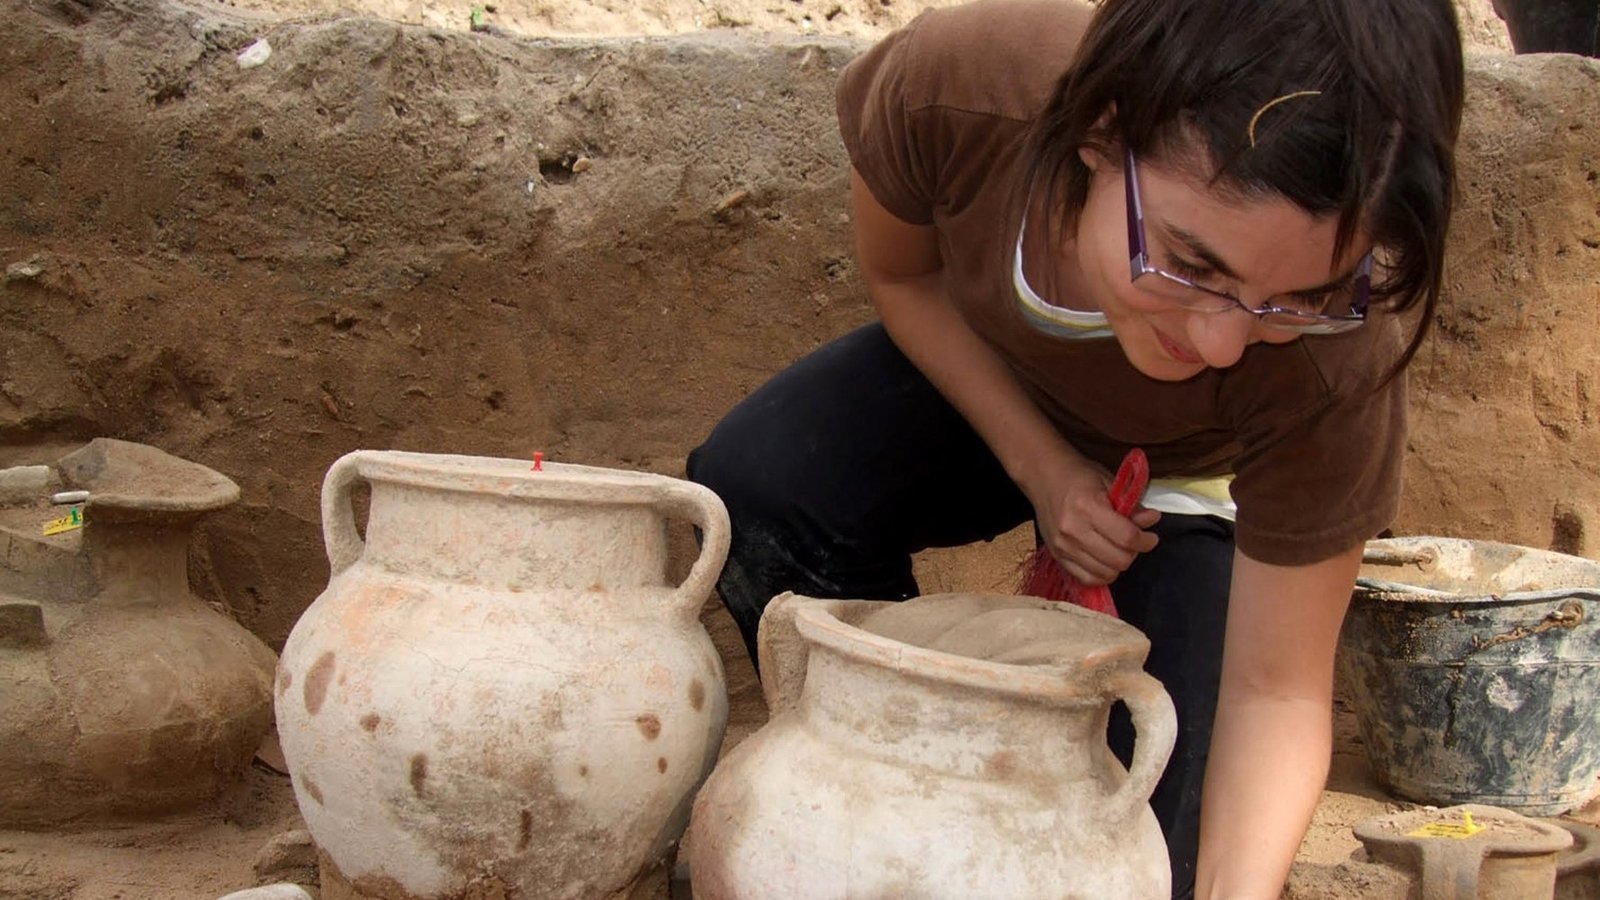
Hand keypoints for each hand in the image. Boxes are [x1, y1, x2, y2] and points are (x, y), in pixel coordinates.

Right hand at [1023, 450, 1159, 584]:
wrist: (1043, 477)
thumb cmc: (1077, 476)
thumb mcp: (1109, 482)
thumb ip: (1131, 505)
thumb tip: (1152, 520)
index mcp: (1088, 507)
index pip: (1126, 537)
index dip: (1145, 541)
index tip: (1150, 538)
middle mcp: (1073, 530)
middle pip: (1117, 560)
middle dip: (1133, 553)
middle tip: (1133, 541)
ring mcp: (1063, 546)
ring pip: (1104, 573)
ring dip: (1118, 564)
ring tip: (1117, 549)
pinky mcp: (1056, 556)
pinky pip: (1086, 579)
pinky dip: (1101, 574)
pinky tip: (1104, 560)